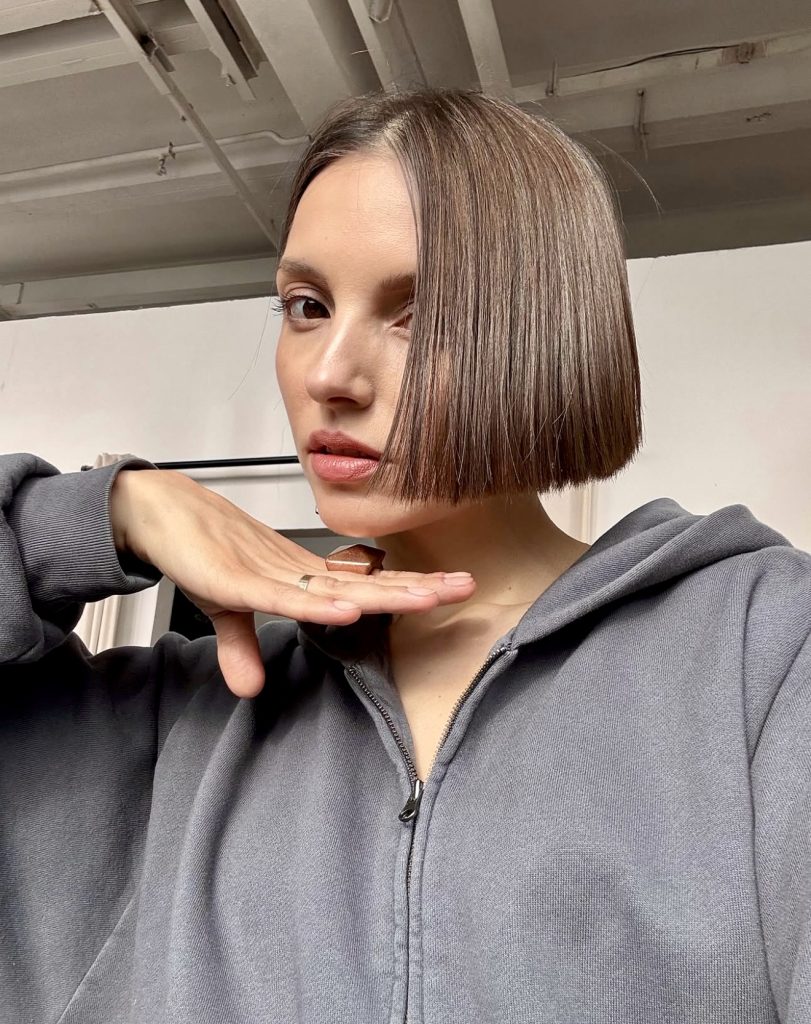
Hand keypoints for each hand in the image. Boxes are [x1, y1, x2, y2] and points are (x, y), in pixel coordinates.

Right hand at [110, 469, 474, 697]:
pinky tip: (352, 606)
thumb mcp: (225, 609)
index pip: (363, 586)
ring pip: (337, 587)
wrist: (158, 512)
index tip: (448, 591)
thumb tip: (252, 689)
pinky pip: (284, 595)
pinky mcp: (235, 580)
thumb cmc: (199, 549)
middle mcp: (295, 572)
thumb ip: (242, 647)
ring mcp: (268, 573)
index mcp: (300, 577)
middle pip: (366, 583)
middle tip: (467, 586)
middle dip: (417, 588)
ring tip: (431, 597)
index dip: (405, 590)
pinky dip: (317, 602)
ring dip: (385, 592)